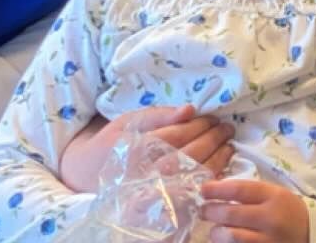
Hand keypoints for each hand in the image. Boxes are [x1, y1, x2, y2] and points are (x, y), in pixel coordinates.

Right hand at [58, 102, 234, 192]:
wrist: (87, 175)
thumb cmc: (112, 143)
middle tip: (227, 129)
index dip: (201, 125)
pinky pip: (188, 195)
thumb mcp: (129, 121)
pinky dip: (207, 181)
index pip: (178, 135)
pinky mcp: (157, 206)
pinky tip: (218, 169)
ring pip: (192, 176)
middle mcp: (145, 173)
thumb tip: (190, 109)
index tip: (215, 117)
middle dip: (213, 140)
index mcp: (138, 149)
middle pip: (189, 155)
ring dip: (216, 160)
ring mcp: (152, 193)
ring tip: (228, 146)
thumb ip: (159, 115)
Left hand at [201, 176, 309, 241]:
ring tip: (213, 230)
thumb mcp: (275, 195)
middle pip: (232, 214)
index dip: (217, 189)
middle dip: (211, 211)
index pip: (240, 190)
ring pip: (231, 237)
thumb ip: (251, 194)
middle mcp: (270, 218)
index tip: (203, 189)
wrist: (312, 235)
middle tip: (202, 210)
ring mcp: (267, 241)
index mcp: (274, 197)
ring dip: (216, 233)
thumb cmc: (288, 211)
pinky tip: (223, 242)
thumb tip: (219, 191)